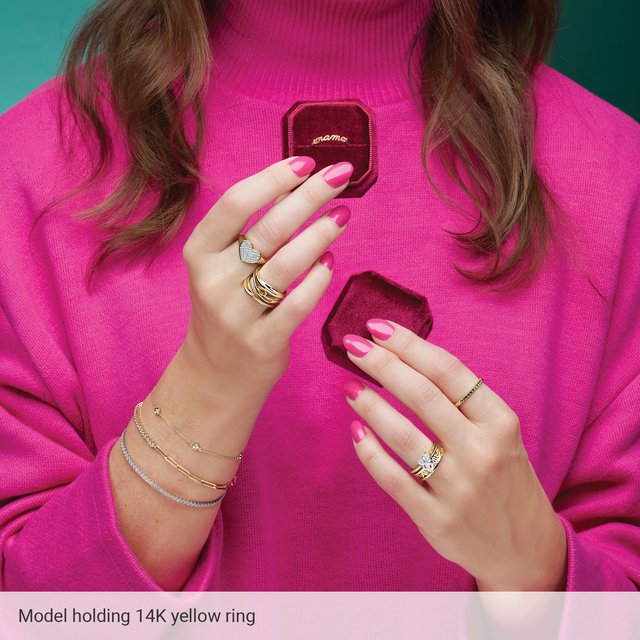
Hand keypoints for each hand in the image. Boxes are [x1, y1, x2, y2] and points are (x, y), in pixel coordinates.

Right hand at [179, 156, 353, 405]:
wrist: (216, 374)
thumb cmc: (227, 308)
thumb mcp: (223, 267)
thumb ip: (251, 229)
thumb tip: (296, 184)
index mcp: (199, 253)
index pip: (235, 204)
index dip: (273, 178)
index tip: (305, 162)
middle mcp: (213, 281)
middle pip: (269, 229)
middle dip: (310, 196)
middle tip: (340, 175)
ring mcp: (236, 314)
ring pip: (287, 264)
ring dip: (321, 233)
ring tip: (343, 214)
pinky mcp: (262, 341)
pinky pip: (298, 303)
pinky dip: (319, 278)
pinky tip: (330, 260)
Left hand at [342, 319, 567, 590]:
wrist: (526, 548)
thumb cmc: (506, 476)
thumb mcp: (501, 432)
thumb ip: (463, 401)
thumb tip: (406, 358)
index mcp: (501, 422)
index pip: (449, 371)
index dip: (409, 345)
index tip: (378, 327)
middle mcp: (482, 451)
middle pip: (423, 395)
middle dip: (383, 364)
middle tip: (353, 346)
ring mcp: (458, 488)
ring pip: (403, 436)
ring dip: (370, 406)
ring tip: (349, 386)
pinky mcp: (436, 519)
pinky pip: (392, 480)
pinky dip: (369, 453)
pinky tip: (356, 431)